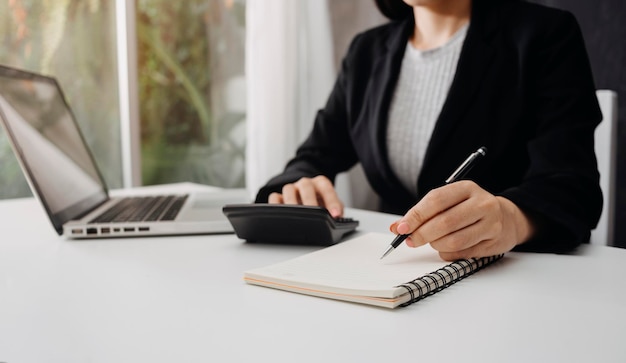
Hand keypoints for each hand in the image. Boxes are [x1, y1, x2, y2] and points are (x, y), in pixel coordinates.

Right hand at [268, 175, 343, 217]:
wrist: (309, 198)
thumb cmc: (322, 203)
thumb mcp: (333, 206)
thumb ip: (337, 210)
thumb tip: (337, 220)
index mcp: (320, 183)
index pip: (327, 189)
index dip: (332, 202)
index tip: (335, 215)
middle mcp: (305, 183)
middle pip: (305, 186)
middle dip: (310, 202)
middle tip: (313, 215)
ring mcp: (292, 189)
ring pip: (288, 189)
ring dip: (291, 203)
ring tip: (295, 216)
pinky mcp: (280, 196)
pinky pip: (274, 197)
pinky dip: (275, 205)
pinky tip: (279, 215)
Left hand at [389, 180, 534, 260]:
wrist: (506, 218)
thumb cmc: (470, 209)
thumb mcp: (450, 201)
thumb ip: (424, 212)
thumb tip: (397, 227)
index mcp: (467, 188)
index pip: (436, 200)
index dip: (416, 215)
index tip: (401, 227)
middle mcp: (482, 204)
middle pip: (445, 222)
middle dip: (422, 234)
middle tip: (411, 240)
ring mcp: (491, 224)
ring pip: (454, 241)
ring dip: (435, 245)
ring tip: (432, 242)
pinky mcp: (494, 243)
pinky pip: (462, 254)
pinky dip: (447, 253)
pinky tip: (446, 248)